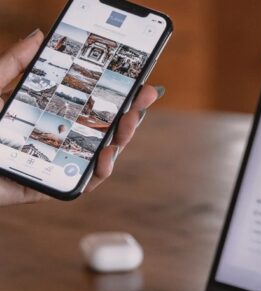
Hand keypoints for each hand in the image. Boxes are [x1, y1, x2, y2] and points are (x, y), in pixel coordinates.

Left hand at [0, 29, 161, 205]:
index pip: (92, 105)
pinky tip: (107, 155)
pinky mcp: (53, 186)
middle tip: (146, 96)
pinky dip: (101, 170)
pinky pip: (84, 182)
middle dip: (131, 112)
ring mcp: (59, 164)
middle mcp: (61, 141)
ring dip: (123, 138)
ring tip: (131, 121)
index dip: (117, 94)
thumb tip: (41, 35)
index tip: (138, 79)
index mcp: (52, 116)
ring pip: (102, 154)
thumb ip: (15, 63)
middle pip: (104, 128)